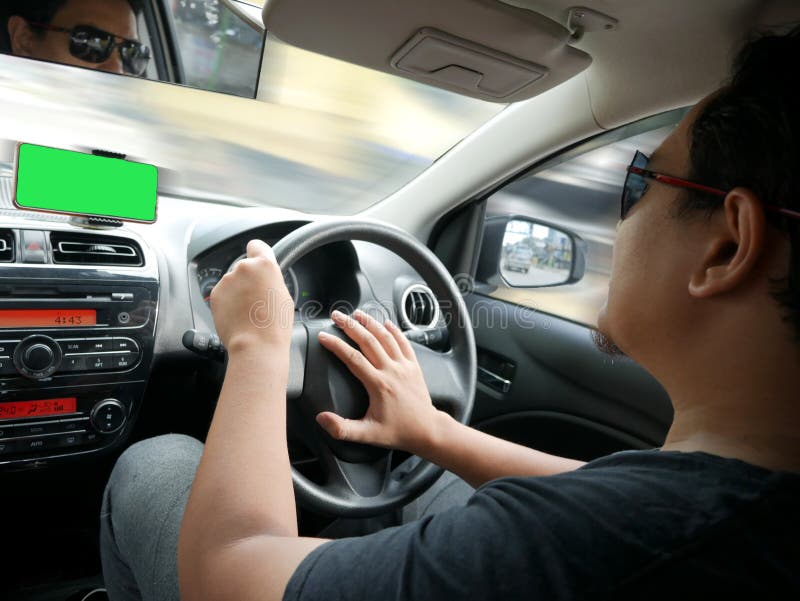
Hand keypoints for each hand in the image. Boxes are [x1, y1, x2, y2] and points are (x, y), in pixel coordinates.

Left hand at [209, 240, 293, 353]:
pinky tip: (237, 316)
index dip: (257, 253)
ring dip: (237, 292)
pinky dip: (228, 302)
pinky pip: (223, 294)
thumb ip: (271, 279)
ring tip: (248, 311)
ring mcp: (227, 281)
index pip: (256, 245)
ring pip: (232, 282)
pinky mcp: (215, 294)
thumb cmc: (274, 325)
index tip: (256, 260)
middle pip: (244, 267)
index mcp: (265, 265)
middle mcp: (243, 268)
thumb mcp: (283, 295)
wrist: (256, 344)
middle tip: (257, 298)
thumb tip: (265, 279)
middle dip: (248, 279)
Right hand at [316, 309, 441, 453]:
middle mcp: (391, 371)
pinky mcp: (414, 366)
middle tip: (336, 316)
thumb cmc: (397, 432)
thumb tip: (321, 418)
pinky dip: (395, 331)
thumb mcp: (367, 434)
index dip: (336, 345)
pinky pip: (404, 343)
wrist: (427, 430)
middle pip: (368, 341)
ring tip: (357, 313)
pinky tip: (386, 323)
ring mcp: (404, 366)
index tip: (323, 336)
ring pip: (386, 337)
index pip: (352, 358)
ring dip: (371, 323)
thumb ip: (342, 428)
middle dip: (350, 325)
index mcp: (378, 384)